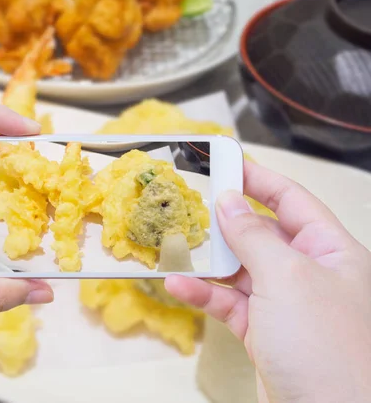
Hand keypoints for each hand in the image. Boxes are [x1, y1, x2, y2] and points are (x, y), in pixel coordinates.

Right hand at [165, 161, 370, 402]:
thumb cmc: (323, 343)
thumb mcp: (286, 277)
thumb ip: (252, 235)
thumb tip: (227, 200)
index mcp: (330, 250)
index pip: (291, 200)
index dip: (258, 179)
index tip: (223, 162)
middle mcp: (310, 273)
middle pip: (260, 233)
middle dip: (224, 221)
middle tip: (187, 204)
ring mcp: (285, 303)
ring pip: (239, 269)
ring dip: (206, 261)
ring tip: (174, 245)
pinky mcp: (263, 331)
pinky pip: (228, 302)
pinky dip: (204, 294)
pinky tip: (178, 286)